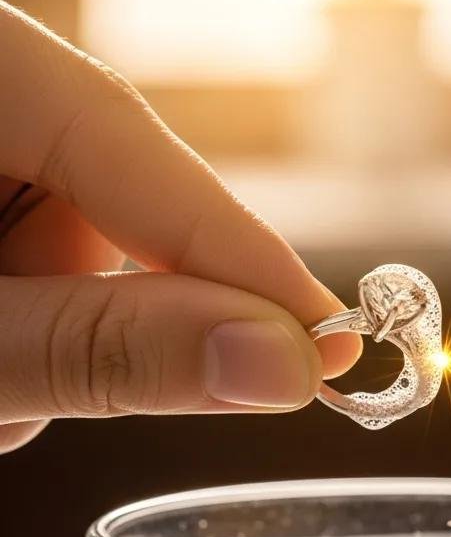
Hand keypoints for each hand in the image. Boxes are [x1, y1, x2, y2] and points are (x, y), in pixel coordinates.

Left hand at [0, 3, 360, 453]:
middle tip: (110, 401)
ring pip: (70, 239)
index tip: (331, 339)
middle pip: (103, 191)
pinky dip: (32, 325)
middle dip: (123, 313)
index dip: (240, 249)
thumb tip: (283, 365)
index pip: (126, 134)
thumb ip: (106, 352)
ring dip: (60, 333)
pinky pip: (34, 253)